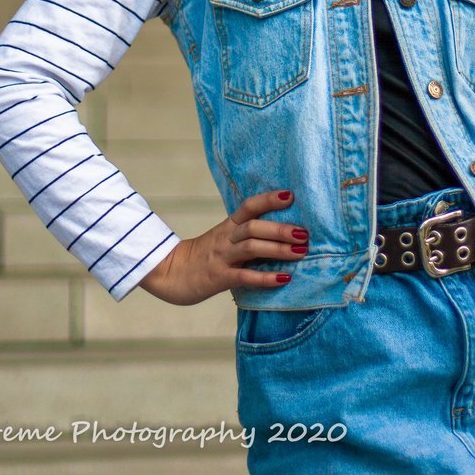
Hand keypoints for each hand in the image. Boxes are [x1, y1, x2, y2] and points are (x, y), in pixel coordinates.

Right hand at [138, 189, 308, 304]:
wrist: (168, 273)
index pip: (249, 207)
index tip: (291, 195)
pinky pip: (244, 276)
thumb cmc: (202, 257)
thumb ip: (244, 235)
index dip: (269, 200)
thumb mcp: (222, 240)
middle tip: (305, 233)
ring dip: (278, 249)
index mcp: (228, 227)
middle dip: (281, 229)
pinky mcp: (219, 278)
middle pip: (254, 226)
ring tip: (301, 252)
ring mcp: (222, 257)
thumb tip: (278, 233)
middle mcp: (226, 238)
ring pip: (252, 247)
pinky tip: (284, 279)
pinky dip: (265, 277)